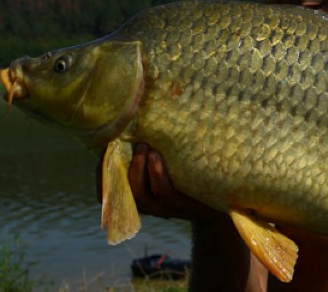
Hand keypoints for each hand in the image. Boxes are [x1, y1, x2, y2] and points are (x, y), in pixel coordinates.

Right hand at [95, 143, 220, 220]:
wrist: (224, 201)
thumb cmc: (192, 178)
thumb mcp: (170, 165)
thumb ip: (152, 152)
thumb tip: (138, 120)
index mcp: (141, 196)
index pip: (109, 192)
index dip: (102, 174)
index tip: (104, 151)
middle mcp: (149, 206)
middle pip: (123, 192)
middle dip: (122, 167)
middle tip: (130, 143)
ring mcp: (165, 208)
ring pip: (141, 194)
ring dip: (138, 168)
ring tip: (143, 146)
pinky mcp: (182, 206)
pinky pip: (164, 192)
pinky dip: (156, 173)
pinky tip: (156, 157)